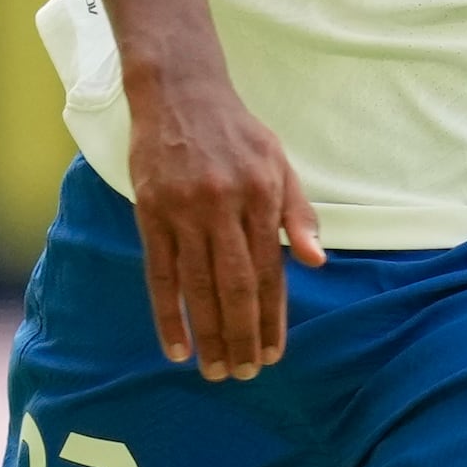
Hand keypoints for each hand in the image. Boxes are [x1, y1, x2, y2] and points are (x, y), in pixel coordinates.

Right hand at [126, 60, 328, 379]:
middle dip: (242, 335)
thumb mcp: (279, 162)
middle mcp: (222, 205)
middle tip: (245, 374)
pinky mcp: (150, 212)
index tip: (274, 353)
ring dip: (208, 334)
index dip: (272, 316)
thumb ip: (297, 214)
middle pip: (234, 286)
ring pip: (197, 286)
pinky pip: (159, 273)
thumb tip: (316, 262)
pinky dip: (166, 314)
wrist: (179, 91)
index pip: (270, 270)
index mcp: (260, 195)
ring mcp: (183, 210)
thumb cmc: (236, 132)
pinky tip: (176, 347)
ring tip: (215, 371)